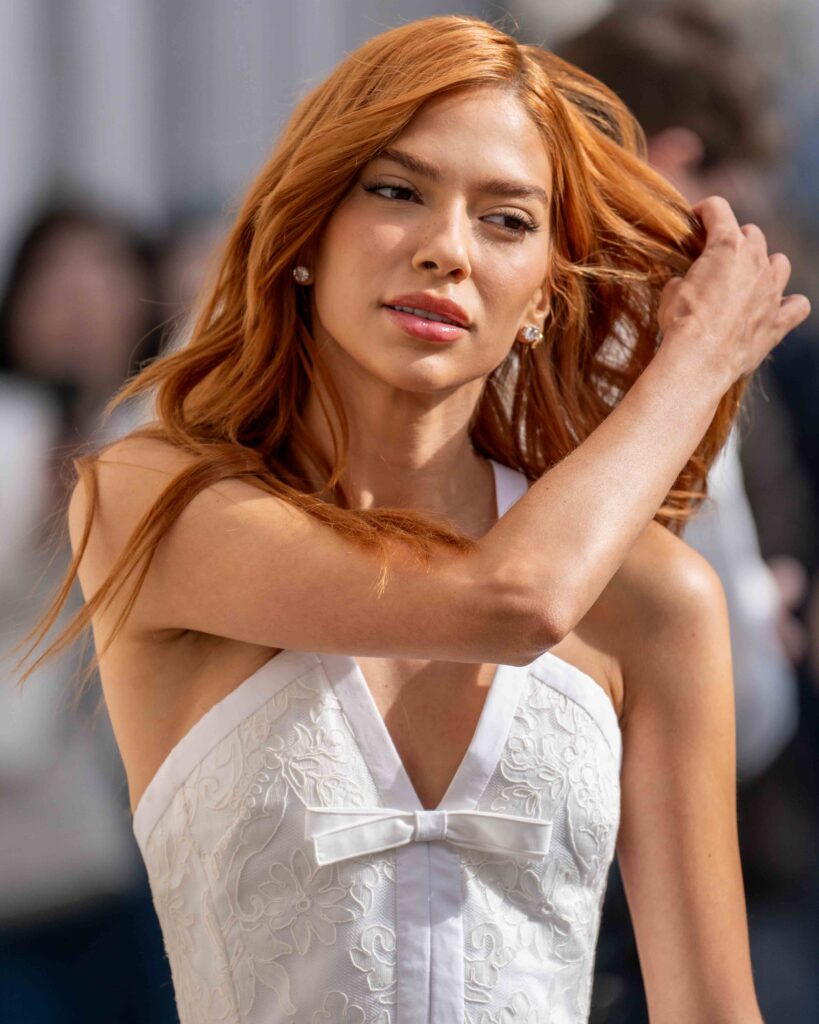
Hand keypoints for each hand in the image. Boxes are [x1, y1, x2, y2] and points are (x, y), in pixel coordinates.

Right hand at [657, 195, 810, 387]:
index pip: (718, 209)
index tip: (697, 220)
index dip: (704, 211)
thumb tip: (684, 284)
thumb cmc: (682, 322)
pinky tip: (776, 308)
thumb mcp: (671, 293)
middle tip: (718, 257)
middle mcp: (755, 261)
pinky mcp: (778, 320)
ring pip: (780, 262)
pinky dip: (788, 305)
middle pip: (752, 234)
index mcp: (727, 246)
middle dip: (736, 240)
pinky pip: (797, 306)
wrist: (700, 359)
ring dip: (765, 266)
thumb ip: (683, 280)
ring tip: (749, 279)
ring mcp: (772, 290)